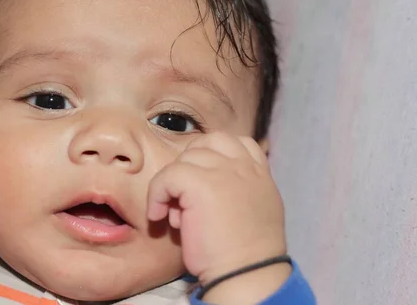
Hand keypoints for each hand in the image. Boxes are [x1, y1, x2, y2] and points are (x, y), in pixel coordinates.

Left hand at [147, 132, 289, 300]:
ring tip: (177, 215)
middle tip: (185, 198)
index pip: (234, 142)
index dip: (211, 156)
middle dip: (189, 166)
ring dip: (173, 184)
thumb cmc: (246, 253)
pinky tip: (160, 216)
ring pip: (184, 159)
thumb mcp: (256, 208)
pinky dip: (157, 195)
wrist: (245, 274)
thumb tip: (211, 184)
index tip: (201, 182)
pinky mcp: (201, 182)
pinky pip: (168, 175)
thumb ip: (241, 187)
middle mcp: (243, 165)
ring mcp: (224, 171)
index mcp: (259, 171)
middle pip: (205, 143)